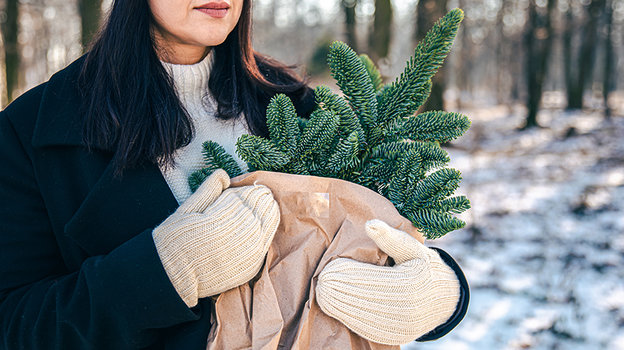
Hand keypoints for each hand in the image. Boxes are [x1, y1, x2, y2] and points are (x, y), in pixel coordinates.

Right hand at [152, 169, 279, 307]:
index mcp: (219, 220)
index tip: (253, 186)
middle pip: (257, 211)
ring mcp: (245, 255)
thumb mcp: (186, 211)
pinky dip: (267, 232)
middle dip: (261, 200)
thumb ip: (208, 191)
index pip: (243, 199)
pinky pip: (265, 245)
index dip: (249, 191)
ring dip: (268, 214)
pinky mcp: (250, 268)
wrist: (175, 279)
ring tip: (268, 204)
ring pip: (266, 227)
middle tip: (263, 193)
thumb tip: (224, 174)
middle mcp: (235, 238)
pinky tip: (264, 224)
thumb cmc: (175, 242)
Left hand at [315, 219, 459, 344]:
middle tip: (321, 283)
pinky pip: (368, 330)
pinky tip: (336, 308)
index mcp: (414, 283)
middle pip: (366, 301)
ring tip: (323, 295)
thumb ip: (390, 237)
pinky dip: (350, 319)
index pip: (374, 279)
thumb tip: (370, 223)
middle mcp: (409, 309)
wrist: (443, 297)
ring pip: (364, 319)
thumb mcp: (411, 247)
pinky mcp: (396, 337)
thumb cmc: (423, 265)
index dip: (350, 275)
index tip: (330, 268)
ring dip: (341, 308)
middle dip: (340, 292)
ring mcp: (403, 327)